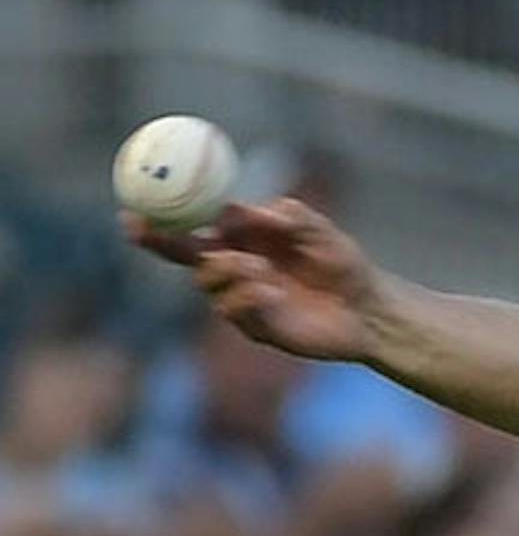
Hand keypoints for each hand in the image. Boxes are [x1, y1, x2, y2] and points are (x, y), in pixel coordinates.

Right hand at [123, 198, 385, 363]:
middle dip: (162, 242)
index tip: (133, 211)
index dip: (161, 221)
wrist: (368, 308)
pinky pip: (233, 310)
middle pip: (185, 256)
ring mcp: (242, 299)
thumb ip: (288, 216)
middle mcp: (235, 269)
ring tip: (258, 267)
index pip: (193, 228)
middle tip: (151, 231)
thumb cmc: (343, 264)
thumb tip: (241, 207)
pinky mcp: (256, 327)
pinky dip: (247, 297)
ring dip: (226, 270)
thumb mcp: (320, 232)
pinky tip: (273, 292)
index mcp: (243, 241)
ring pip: (208, 283)